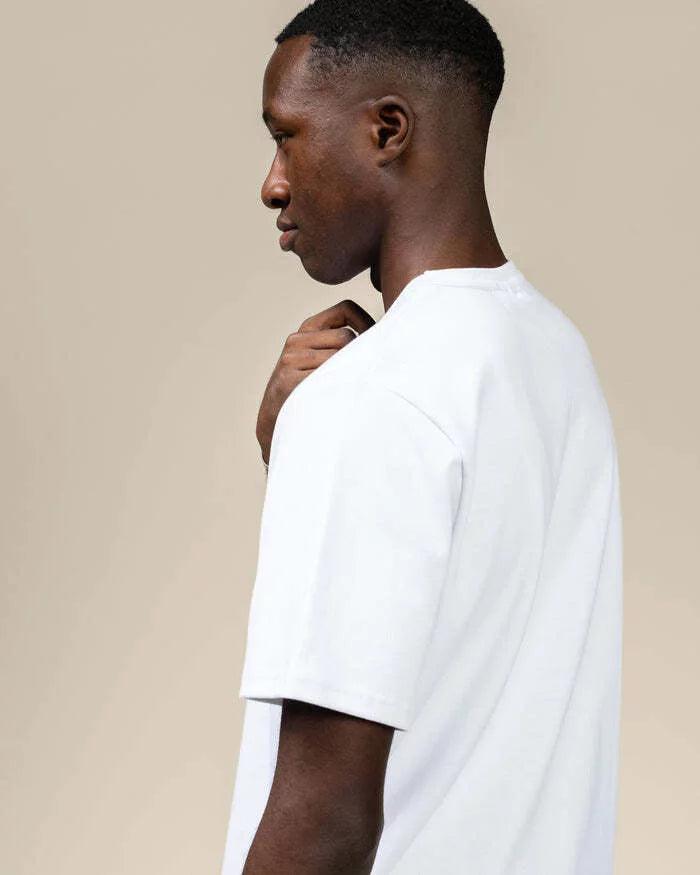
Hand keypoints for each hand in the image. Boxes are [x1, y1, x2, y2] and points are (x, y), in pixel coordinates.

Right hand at [256, 299, 375, 465]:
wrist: (274, 424)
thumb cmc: (309, 391)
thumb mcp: (322, 360)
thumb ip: (343, 345)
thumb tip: (386, 341)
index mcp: (307, 330)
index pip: (345, 309)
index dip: (366, 321)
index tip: (376, 340)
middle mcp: (296, 341)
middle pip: (346, 337)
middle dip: (358, 356)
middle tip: (364, 377)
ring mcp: (290, 361)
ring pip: (339, 359)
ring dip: (350, 376)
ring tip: (349, 393)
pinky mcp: (288, 382)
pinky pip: (327, 380)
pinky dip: (339, 390)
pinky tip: (338, 401)